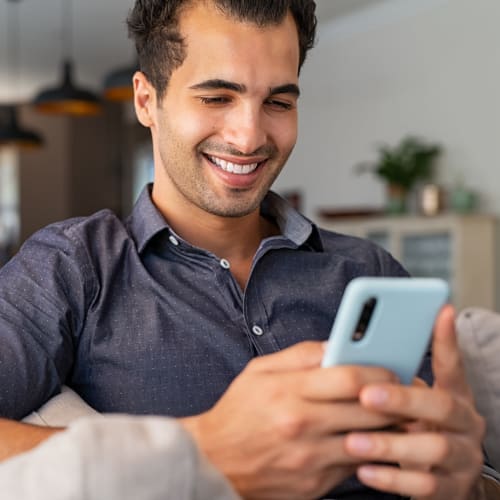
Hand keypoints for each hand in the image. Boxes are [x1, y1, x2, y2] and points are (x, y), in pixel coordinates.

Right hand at [181, 341, 401, 499]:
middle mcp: (302, 425)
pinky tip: (374, 440)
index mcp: (288, 392)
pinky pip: (357, 466)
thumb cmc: (238, 411)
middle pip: (369, 410)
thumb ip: (300, 355)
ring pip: (371, 442)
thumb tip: (337, 345)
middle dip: (396, 399)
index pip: (350, 378)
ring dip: (392, 428)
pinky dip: (371, 452)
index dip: (379, 372)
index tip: (392, 369)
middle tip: (409, 391)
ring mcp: (311, 459)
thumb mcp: (258, 371)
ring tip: (400, 415)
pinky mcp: (315, 484)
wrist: (214, 462)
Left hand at [344, 305, 485, 498]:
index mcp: (455, 397)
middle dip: (402, 399)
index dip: (447, 339)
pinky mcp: (452, 490)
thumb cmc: (416, 428)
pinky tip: (363, 470)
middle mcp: (466, 424)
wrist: (441, 480)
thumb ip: (395, 381)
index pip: (453, 365)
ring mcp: (463, 458)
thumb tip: (352, 354)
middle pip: (441, 406)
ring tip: (353, 440)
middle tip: (367, 395)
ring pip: (433, 448)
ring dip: (390, 444)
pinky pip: (424, 486)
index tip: (440, 311)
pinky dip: (391, 477)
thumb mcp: (413, 402)